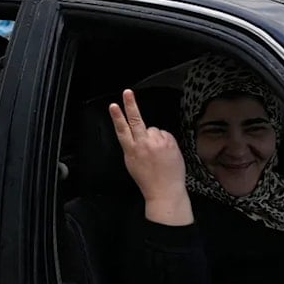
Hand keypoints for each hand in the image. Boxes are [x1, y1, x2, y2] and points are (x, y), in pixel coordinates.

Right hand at [109, 89, 192, 225]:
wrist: (165, 191)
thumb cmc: (148, 180)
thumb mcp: (132, 163)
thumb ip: (133, 147)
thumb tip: (136, 135)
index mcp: (131, 150)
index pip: (122, 130)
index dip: (117, 116)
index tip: (114, 105)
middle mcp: (143, 144)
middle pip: (136, 120)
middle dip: (130, 105)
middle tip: (127, 92)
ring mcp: (158, 143)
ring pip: (154, 129)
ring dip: (155, 137)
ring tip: (157, 153)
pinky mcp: (170, 143)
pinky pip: (165, 135)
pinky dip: (165, 141)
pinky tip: (164, 153)